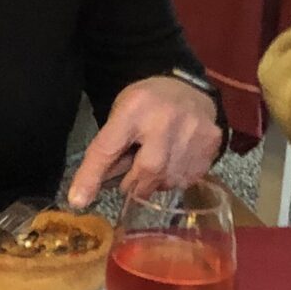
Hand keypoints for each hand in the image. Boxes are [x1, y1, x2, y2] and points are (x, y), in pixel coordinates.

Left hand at [68, 77, 221, 205]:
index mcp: (134, 108)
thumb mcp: (121, 115)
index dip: (91, 176)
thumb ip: (109, 149)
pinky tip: (174, 162)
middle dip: (136, 184)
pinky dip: (175, 179)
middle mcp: (166, 118)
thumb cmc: (147, 105)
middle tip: (132, 182)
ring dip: (156, 182)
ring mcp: (193, 131)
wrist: (189, 88)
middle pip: (147, 169)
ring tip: (156, 164)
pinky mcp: (212, 143)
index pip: (108, 147)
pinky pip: (188, 178)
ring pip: (169, 179)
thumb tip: (90, 191)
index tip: (78, 201)